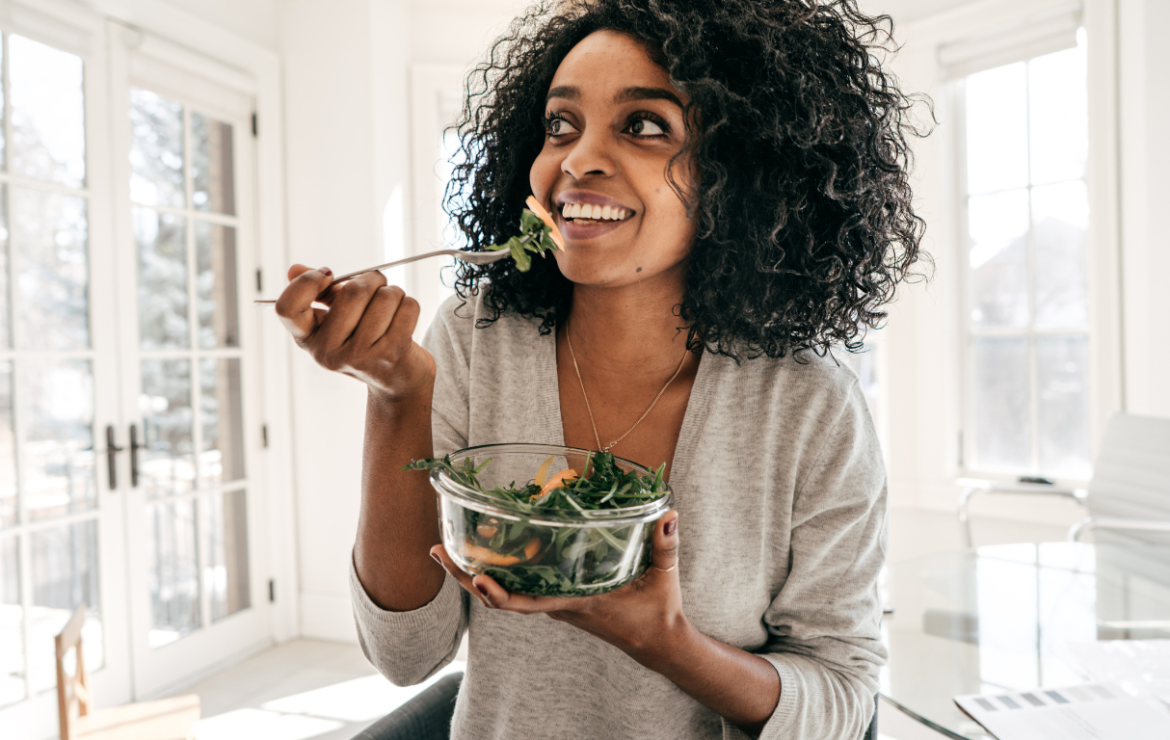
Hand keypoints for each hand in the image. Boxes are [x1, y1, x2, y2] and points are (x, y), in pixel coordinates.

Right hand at [274, 265, 434, 399]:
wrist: (395, 381)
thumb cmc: (363, 341)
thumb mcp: (335, 321)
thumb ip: (318, 293)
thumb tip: (295, 269)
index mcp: (308, 339)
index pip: (287, 308)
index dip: (306, 283)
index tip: (328, 275)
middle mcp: (328, 352)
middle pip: (353, 291)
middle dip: (371, 279)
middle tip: (376, 285)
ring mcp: (360, 356)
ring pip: (386, 296)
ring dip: (394, 293)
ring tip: (390, 307)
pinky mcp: (391, 355)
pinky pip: (408, 307)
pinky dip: (409, 304)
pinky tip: (403, 318)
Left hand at [430, 510, 687, 666]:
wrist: (658, 641)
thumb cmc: (658, 610)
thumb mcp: (664, 576)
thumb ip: (666, 545)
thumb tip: (667, 514)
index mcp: (575, 603)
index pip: (528, 603)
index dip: (499, 594)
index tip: (476, 578)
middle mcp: (557, 605)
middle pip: (500, 597)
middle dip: (464, 576)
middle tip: (436, 550)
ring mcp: (555, 603)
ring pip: (504, 592)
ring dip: (472, 572)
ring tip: (446, 546)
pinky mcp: (559, 598)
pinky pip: (519, 587)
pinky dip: (497, 572)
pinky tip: (485, 551)